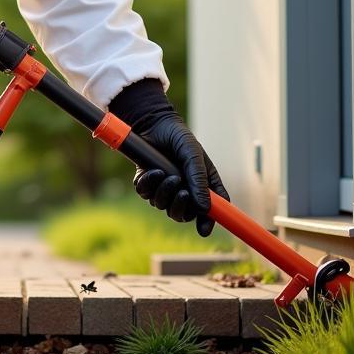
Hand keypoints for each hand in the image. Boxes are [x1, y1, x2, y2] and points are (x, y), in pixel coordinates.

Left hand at [108, 78, 229, 235]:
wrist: (154, 124)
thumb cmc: (179, 137)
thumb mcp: (193, 154)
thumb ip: (198, 178)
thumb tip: (203, 207)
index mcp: (201, 185)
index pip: (208, 211)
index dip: (207, 222)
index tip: (204, 230)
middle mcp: (183, 189)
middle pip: (182, 214)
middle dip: (180, 208)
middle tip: (181, 192)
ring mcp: (163, 188)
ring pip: (162, 205)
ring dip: (164, 193)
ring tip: (165, 174)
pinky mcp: (146, 183)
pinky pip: (145, 194)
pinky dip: (148, 185)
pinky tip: (152, 171)